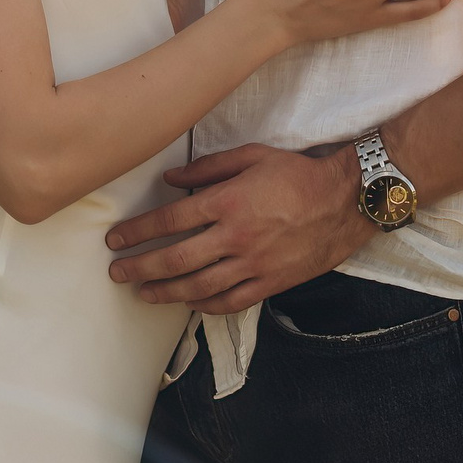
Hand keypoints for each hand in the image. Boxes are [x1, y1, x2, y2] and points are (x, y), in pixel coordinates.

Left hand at [104, 144, 368, 310]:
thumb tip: (169, 178)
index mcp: (228, 202)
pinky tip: (188, 303)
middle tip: (116, 273)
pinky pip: (232, 301)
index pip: (169, 221)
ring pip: (199, 287)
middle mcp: (236, 237)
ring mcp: (254, 264)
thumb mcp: (252, 156)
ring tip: (142, 293)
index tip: (115, 239)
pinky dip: (206, 306)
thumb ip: (207, 169)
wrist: (347, 201)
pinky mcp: (272, 283)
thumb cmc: (298, 174)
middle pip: (176, 259)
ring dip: (165, 292)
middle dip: (140, 267)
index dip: (137, 232)